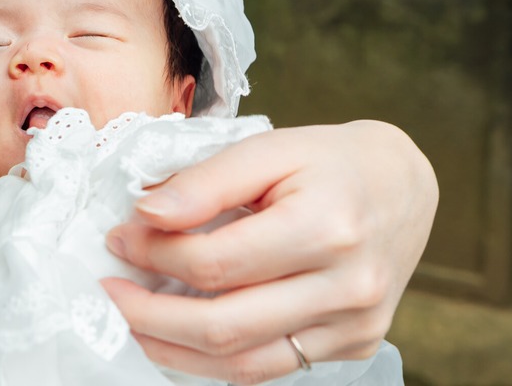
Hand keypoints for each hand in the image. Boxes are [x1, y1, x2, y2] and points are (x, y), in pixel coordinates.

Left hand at [101, 120, 436, 384]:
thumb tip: (146, 213)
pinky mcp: (355, 344)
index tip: (119, 238)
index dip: (155, 254)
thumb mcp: (268, 148)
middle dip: (150, 316)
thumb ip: (206, 181)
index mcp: (327, 226)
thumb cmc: (329, 160)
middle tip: (109, 294)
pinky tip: (180, 335)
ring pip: (245, 363)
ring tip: (132, 322)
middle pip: (226, 326)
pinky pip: (272, 367)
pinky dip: (217, 358)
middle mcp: (349, 286)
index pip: (218, 262)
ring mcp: (355, 325)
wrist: (402, 184)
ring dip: (174, 350)